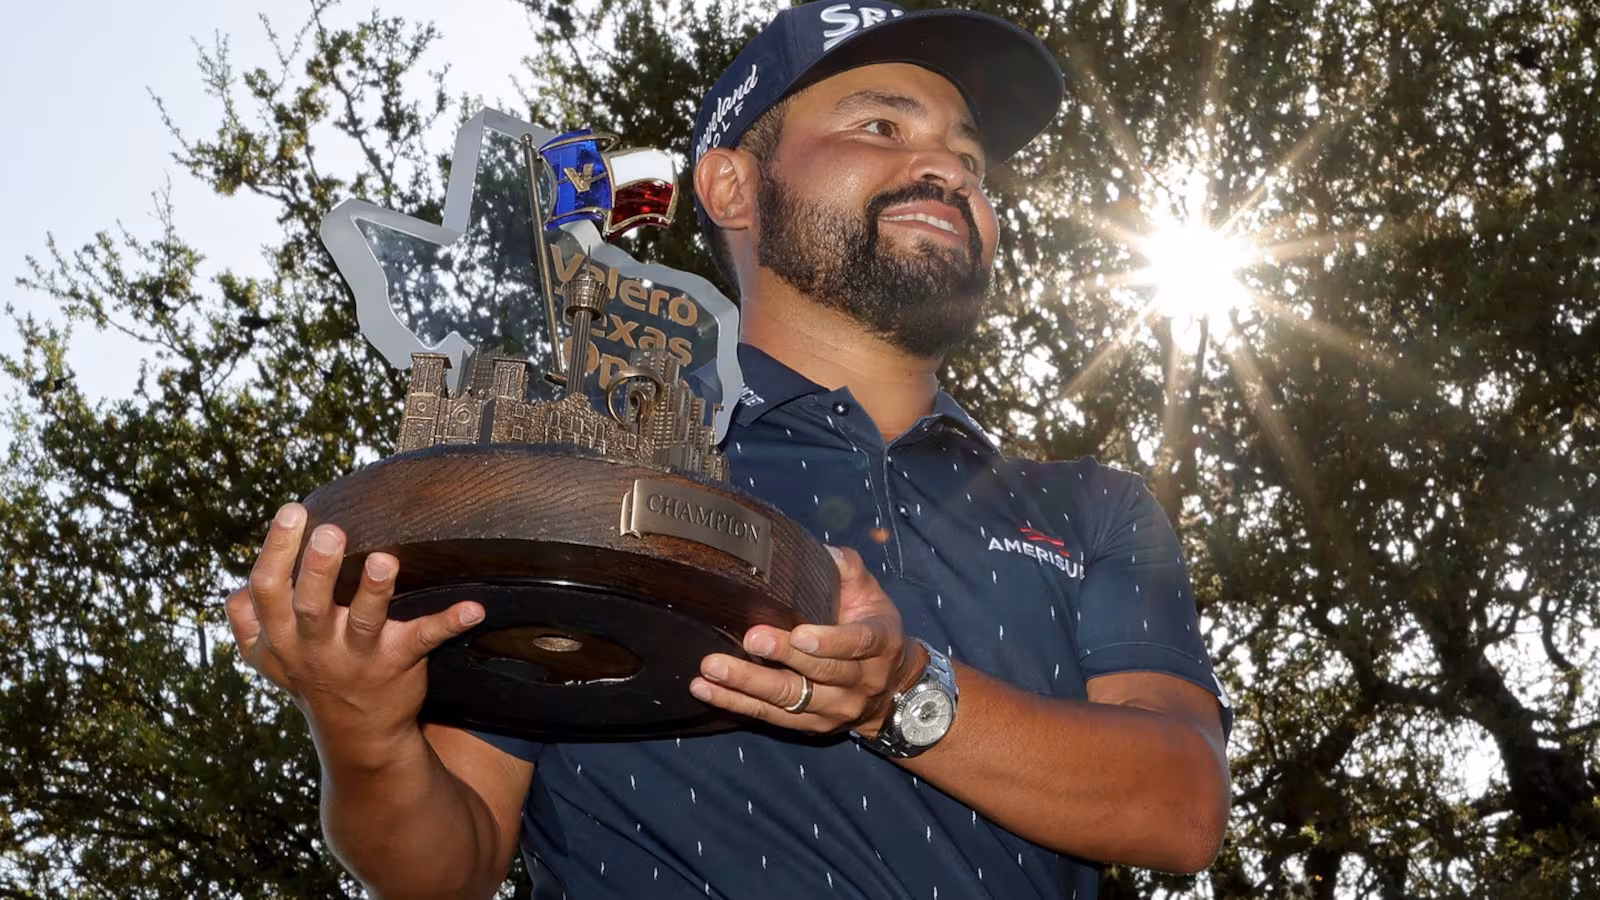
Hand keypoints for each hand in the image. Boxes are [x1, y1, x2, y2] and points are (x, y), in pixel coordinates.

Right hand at [224, 503, 483, 753]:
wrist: (357, 738)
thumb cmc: (313, 680)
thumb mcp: (269, 661)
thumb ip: (250, 625)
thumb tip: (238, 591)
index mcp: (282, 636)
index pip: (269, 589)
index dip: (276, 551)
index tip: (293, 511)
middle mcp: (316, 645)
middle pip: (309, 604)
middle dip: (317, 569)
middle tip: (328, 530)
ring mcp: (358, 657)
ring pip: (363, 621)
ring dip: (374, 590)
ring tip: (384, 560)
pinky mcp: (399, 663)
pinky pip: (425, 639)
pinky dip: (449, 622)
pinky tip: (473, 609)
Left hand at [689, 546, 923, 735]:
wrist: (892, 688)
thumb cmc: (873, 628)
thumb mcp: (871, 595)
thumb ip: (847, 570)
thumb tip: (822, 552)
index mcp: (880, 643)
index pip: (857, 643)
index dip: (829, 641)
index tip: (800, 633)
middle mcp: (861, 681)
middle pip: (820, 672)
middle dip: (782, 658)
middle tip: (750, 639)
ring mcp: (835, 708)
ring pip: (790, 699)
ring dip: (748, 684)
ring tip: (712, 668)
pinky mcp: (811, 725)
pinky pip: (771, 716)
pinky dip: (736, 704)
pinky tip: (706, 690)